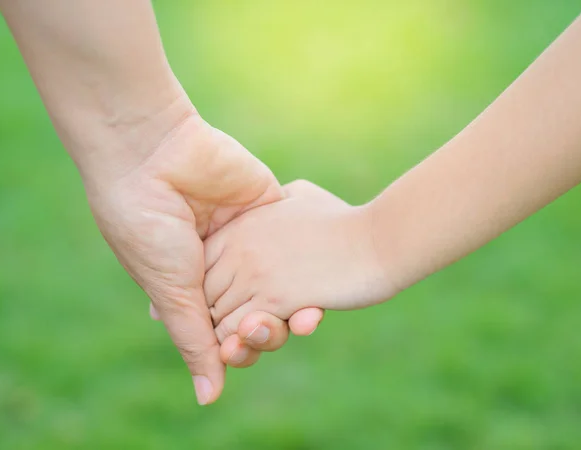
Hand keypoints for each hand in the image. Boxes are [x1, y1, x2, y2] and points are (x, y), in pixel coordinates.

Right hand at [84, 98, 321, 403]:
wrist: (154, 154)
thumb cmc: (148, 226)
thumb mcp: (170, 289)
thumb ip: (195, 341)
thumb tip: (210, 398)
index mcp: (190, 284)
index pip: (222, 329)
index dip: (235, 347)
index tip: (239, 354)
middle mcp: (221, 264)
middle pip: (255, 312)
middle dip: (263, 332)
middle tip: (261, 334)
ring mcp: (248, 238)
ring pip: (282, 287)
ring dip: (291, 311)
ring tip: (299, 321)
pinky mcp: (271, 211)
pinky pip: (298, 251)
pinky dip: (309, 277)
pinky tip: (316, 300)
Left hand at [204, 180, 390, 340]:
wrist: (378, 239)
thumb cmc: (342, 220)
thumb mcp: (301, 195)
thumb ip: (275, 200)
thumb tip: (274, 202)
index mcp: (241, 225)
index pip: (202, 264)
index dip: (212, 288)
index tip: (229, 301)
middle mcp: (239, 248)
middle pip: (204, 295)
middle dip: (218, 317)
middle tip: (241, 325)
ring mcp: (255, 273)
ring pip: (218, 319)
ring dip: (234, 337)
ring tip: (257, 332)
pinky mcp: (276, 299)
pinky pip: (240, 331)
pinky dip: (248, 342)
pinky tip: (269, 335)